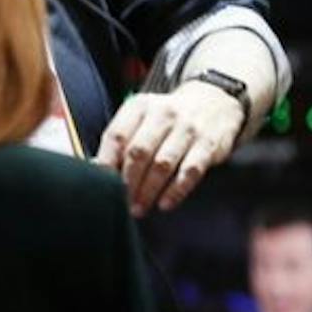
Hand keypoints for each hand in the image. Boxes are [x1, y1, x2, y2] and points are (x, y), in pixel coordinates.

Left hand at [95, 81, 245, 215]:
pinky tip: (164, 204)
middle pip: (138, 152)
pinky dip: (176, 191)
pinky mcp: (208, 145)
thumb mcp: (141, 118)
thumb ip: (120, 141)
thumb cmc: (166, 119)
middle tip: (121, 203)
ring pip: (162, 164)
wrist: (215, 102)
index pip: (117, 136)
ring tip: (138, 209)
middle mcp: (163, 114)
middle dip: (127, 182)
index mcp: (139, 107)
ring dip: (148, 191)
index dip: (106, 162)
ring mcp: (188, 129)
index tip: (101, 185)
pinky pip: (190, 171)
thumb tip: (96, 168)